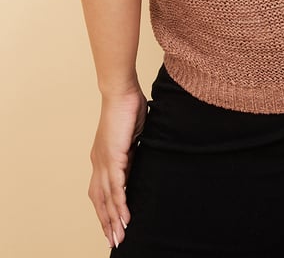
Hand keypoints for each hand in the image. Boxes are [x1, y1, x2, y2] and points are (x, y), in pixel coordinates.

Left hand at [88, 88, 147, 248]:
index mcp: (102, 157)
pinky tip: (125, 217)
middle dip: (106, 222)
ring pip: (107, 198)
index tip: (112, 226)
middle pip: (99, 200)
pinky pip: (116, 187)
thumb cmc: (128, 107)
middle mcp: (98, 163)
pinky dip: (120, 204)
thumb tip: (138, 165)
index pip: (101, 191)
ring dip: (113, 219)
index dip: (106, 210)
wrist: (121, 91)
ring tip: (120, 236)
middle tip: (115, 241)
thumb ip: (133, 153)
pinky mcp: (113, 157)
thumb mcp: (132, 136)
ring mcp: (104, 161)